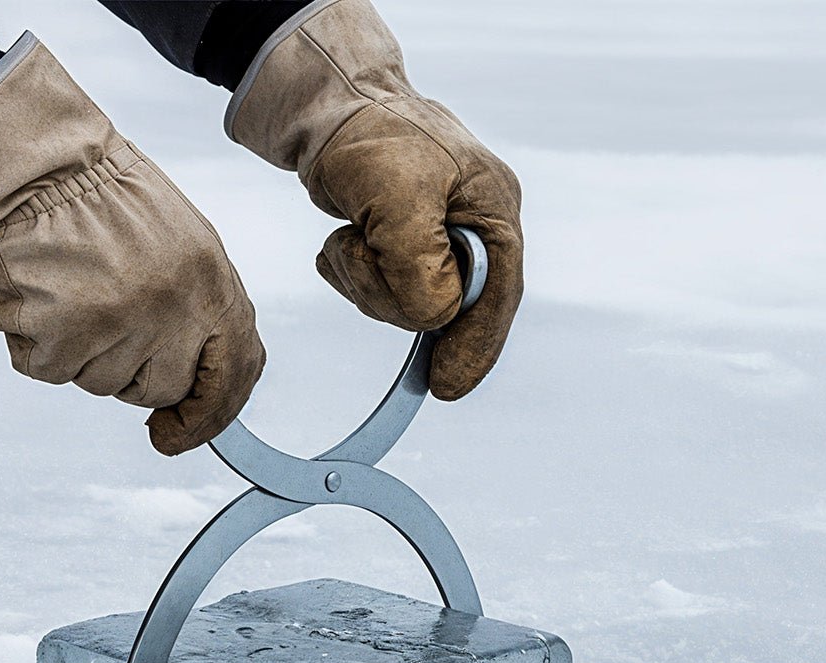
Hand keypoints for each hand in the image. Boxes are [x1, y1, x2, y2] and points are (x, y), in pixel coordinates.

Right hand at [0, 36, 264, 453]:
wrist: (33, 164)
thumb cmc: (106, 199)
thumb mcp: (184, 244)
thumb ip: (203, 312)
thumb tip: (205, 382)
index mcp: (208, 285)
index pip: (230, 375)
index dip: (206, 417)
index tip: (175, 435)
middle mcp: (167, 315)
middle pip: (159, 389)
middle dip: (136, 368)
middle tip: (109, 308)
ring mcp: (112, 331)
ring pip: (103, 383)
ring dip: (85, 349)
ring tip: (74, 285)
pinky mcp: (57, 342)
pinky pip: (53, 369)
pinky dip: (41, 341)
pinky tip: (43, 293)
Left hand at [227, 0, 521, 399]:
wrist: (329, 108)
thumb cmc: (373, 137)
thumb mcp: (398, 200)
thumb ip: (420, 268)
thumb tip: (432, 320)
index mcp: (493, 213)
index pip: (496, 298)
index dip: (473, 348)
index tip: (444, 390)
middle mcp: (473, 232)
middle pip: (445, 308)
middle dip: (393, 293)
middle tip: (361, 251)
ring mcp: (437, 243)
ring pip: (405, 305)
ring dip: (365, 281)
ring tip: (350, 234)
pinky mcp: (401, 249)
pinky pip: (378, 291)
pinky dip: (352, 274)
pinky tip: (345, 236)